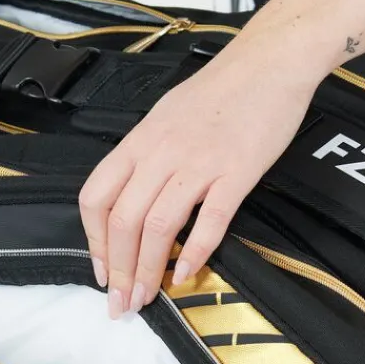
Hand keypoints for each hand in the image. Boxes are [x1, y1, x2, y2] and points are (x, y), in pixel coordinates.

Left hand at [78, 42, 317, 314]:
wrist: (270, 61)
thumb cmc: (220, 91)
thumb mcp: (165, 117)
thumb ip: (145, 158)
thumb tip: (130, 202)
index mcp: (139, 141)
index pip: (96, 197)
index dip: (94, 242)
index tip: (100, 272)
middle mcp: (161, 153)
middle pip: (123, 221)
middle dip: (118, 270)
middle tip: (121, 302)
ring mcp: (199, 162)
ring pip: (158, 226)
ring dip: (148, 270)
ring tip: (147, 296)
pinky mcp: (237, 171)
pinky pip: (210, 220)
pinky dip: (195, 252)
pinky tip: (186, 274)